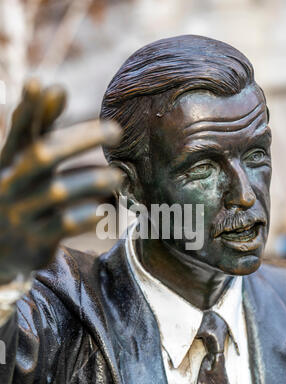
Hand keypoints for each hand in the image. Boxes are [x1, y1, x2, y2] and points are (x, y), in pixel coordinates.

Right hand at [0, 79, 122, 284]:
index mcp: (10, 161)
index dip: (29, 108)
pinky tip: (102, 211)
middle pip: (43, 155)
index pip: (20, 130)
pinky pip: (62, 226)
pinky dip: (83, 217)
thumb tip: (55, 86)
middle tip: (116, 130)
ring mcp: (21, 212)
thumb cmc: (20, 191)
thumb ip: (40, 126)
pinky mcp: (36, 241)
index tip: (41, 84)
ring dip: (90, 181)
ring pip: (57, 192)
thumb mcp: (24, 160)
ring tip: (118, 177)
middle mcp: (12, 183)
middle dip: (79, 140)